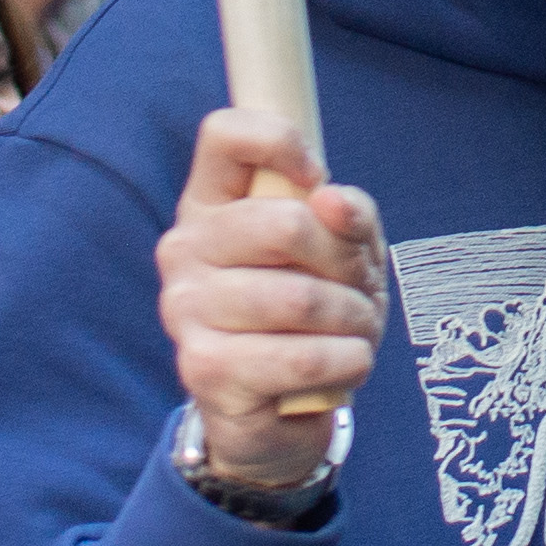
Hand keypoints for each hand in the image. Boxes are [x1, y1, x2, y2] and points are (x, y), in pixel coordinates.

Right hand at [155, 108, 379, 492]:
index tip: (318, 179)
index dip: (282, 142)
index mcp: (210, 202)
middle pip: (286, 222)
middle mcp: (184, 248)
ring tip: (358, 333)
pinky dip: (348, 362)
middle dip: (348, 262)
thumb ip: (349, 214)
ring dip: (356, 320)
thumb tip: (332, 198)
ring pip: (302, 298)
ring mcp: (186, 309)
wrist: (280, 412)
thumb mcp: (345, 253)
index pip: (226, 133)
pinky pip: (302, 357)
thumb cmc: (313, 314)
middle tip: (361, 291)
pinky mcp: (204, 369)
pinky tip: (346, 366)